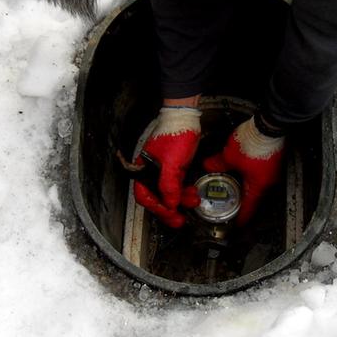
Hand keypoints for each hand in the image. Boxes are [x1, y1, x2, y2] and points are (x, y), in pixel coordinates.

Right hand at [133, 106, 201, 227]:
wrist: (186, 116)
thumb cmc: (174, 133)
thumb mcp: (172, 163)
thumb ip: (169, 186)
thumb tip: (170, 205)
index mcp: (143, 170)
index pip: (144, 195)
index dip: (157, 208)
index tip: (170, 214)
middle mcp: (150, 171)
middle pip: (156, 197)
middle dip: (169, 209)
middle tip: (180, 220)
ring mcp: (162, 169)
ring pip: (168, 192)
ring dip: (180, 200)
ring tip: (193, 201)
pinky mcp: (174, 166)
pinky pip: (176, 185)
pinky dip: (184, 191)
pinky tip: (192, 193)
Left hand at [203, 116, 284, 224]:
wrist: (270, 125)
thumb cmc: (255, 142)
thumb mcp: (230, 155)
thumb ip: (219, 163)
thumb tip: (209, 165)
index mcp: (258, 186)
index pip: (249, 208)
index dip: (242, 218)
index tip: (238, 225)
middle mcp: (269, 182)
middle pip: (256, 197)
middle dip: (244, 202)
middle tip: (236, 206)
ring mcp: (274, 171)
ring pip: (260, 184)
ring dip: (249, 186)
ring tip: (239, 187)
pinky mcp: (275, 160)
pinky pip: (263, 173)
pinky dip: (254, 175)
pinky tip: (247, 169)